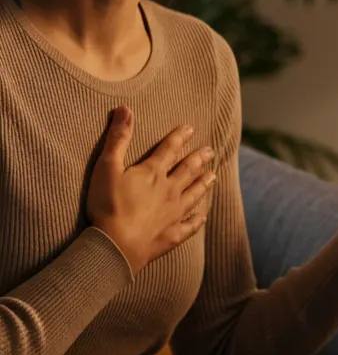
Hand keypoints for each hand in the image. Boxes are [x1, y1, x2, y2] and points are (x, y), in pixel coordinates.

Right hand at [86, 107, 217, 273]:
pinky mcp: (172, 235)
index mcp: (153, 173)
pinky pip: (190, 226)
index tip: (191, 129)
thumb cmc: (108, 205)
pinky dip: (198, 220)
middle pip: (188, 170)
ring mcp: (174, 213)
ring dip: (204, 183)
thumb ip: (118, 138)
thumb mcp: (107, 167)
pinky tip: (203, 216)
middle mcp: (169, 190)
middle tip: (210, 151)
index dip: (179, 137)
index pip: (169, 149)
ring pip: (194, 194)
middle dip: (199, 159)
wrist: (116, 245)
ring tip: (214, 175)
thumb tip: (125, 109)